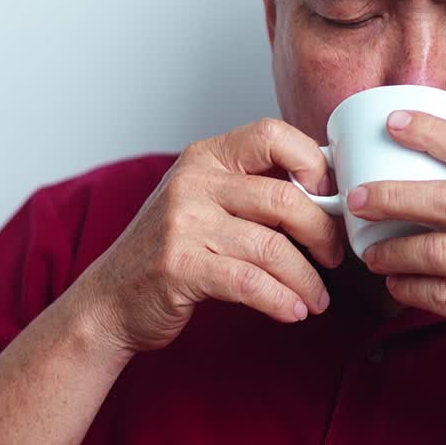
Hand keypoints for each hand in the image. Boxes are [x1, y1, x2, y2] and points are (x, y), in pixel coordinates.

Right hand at [72, 118, 345, 353]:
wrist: (110, 298)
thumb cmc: (172, 249)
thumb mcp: (205, 199)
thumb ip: (253, 187)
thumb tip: (326, 187)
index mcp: (206, 156)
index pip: (272, 134)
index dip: (313, 162)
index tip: (330, 196)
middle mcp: (194, 182)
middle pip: (284, 196)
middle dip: (322, 231)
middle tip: (334, 256)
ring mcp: (184, 223)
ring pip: (273, 247)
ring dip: (307, 279)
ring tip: (318, 298)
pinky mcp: (180, 266)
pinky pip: (250, 282)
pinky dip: (282, 300)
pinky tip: (294, 311)